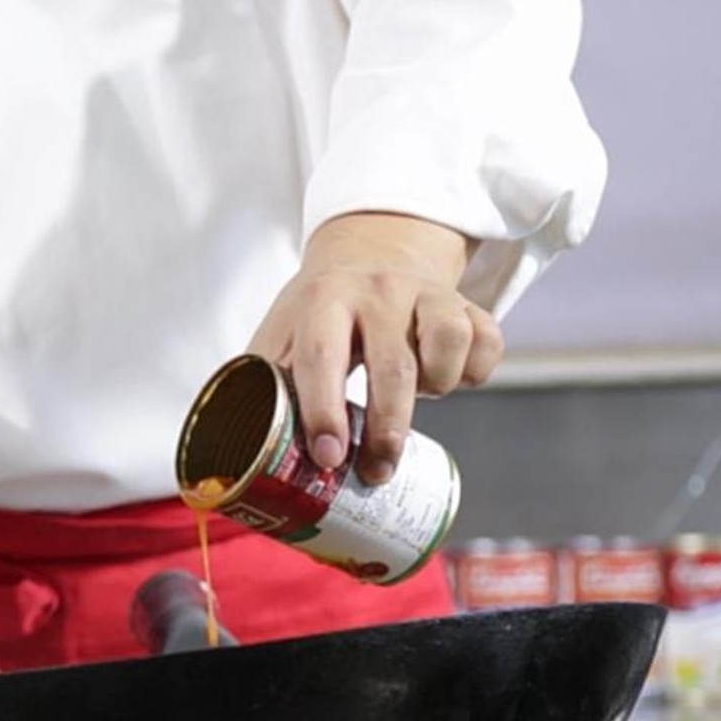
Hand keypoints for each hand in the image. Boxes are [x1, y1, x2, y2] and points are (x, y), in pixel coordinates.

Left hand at [248, 212, 503, 484]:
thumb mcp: (281, 336)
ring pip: (447, 343)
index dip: (324, 409)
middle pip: (393, 364)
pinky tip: (449, 379)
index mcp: (322, 301)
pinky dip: (474, 371)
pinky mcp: (466, 303)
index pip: (322, 355)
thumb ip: (261, 386)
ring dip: (437, 386)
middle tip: (376, 473)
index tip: (328, 458)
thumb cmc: (317, 315)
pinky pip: (487, 344)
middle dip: (388, 428)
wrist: (372, 247)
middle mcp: (378, 291)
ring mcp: (427, 293)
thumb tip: (233, 459)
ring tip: (416, 400)